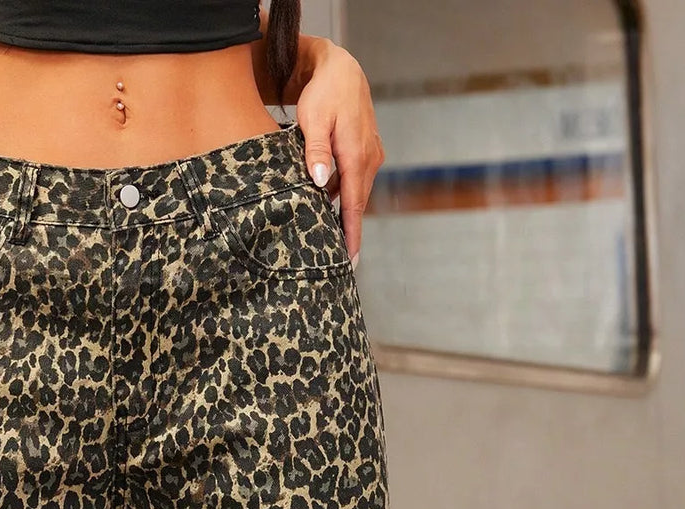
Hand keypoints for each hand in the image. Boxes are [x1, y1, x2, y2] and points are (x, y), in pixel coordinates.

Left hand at [295, 40, 384, 268]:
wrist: (341, 70)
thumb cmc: (323, 94)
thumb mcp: (313, 120)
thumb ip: (315, 152)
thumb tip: (320, 182)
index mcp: (356, 155)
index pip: (353, 205)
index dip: (351, 235)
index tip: (350, 260)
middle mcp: (369, 158)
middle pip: (356, 204)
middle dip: (349, 232)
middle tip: (336, 262)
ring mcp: (371, 155)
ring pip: (355, 192)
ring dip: (343, 213)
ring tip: (328, 237)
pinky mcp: (368, 152)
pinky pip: (355, 181)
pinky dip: (343, 194)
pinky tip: (326, 204)